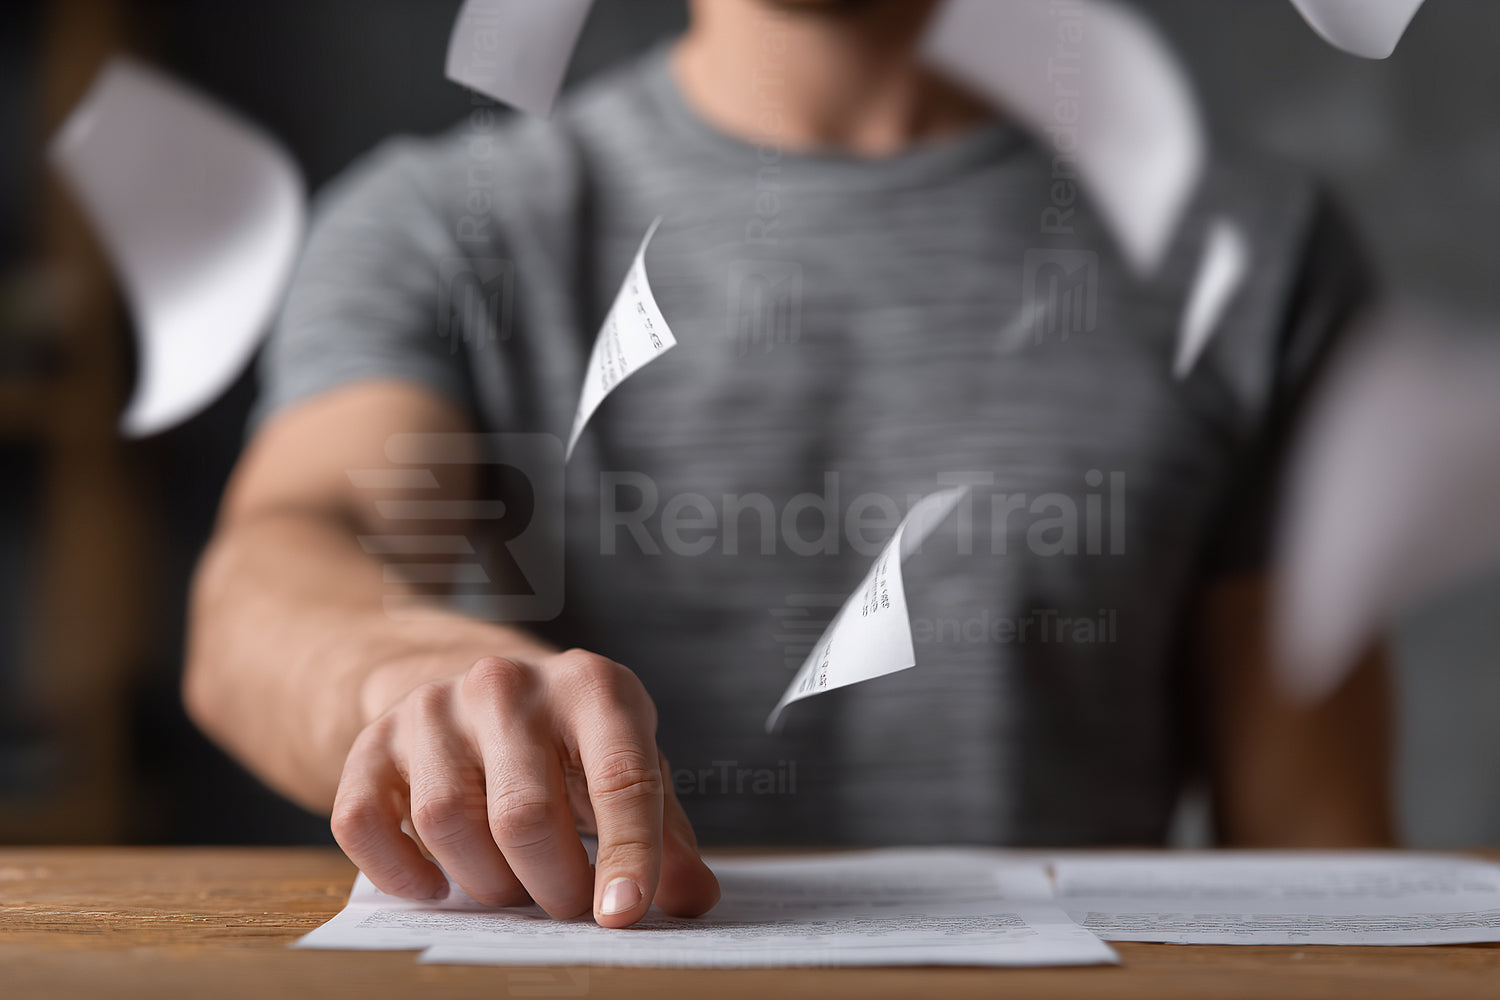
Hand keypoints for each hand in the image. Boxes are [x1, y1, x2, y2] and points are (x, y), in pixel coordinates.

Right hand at [330, 650, 720, 926]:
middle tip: (565, 903)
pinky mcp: (375, 738)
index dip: (627, 855)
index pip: (619, 778)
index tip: (622, 915)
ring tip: (510, 885)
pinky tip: (433, 884)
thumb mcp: (631, 766)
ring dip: (483, 882)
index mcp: (593, 688)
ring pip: (446, 822)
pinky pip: (364, 821)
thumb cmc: (570, 741)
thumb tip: (693, 900)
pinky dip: (398, 872)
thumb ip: (666, 834)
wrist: (473, 683)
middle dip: (551, 885)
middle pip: (524, 815)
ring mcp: (435, 707)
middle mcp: (510, 684)